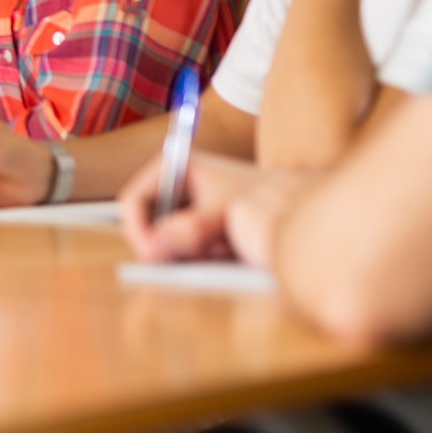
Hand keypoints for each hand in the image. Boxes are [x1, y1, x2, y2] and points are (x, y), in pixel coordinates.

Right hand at [118, 151, 296, 263]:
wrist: (298, 208)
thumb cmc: (262, 200)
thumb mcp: (224, 213)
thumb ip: (190, 230)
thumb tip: (155, 248)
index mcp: (173, 168)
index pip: (133, 201)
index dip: (137, 230)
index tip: (152, 257)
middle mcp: (174, 186)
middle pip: (146, 224)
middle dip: (163, 246)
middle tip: (182, 264)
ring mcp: (184, 208)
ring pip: (164, 240)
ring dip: (185, 253)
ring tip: (219, 250)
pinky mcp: (196, 227)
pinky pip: (181, 249)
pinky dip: (198, 257)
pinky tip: (226, 252)